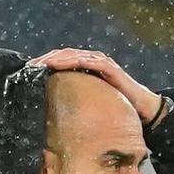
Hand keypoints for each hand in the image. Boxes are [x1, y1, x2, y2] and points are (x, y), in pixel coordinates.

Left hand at [27, 48, 163, 122]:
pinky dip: (71, 61)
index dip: (46, 63)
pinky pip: (87, 61)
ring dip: (55, 58)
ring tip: (40, 63)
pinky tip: (58, 64)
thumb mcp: (93, 104)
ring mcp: (101, 63)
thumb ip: (79, 104)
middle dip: (45, 59)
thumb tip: (58, 117)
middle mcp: (93, 62)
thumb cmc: (119, 108)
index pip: (62, 61)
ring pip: (72, 55)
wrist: (145, 110)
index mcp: (87, 69)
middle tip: (29, 66)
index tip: (29, 71)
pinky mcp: (109, 68)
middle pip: (64, 55)